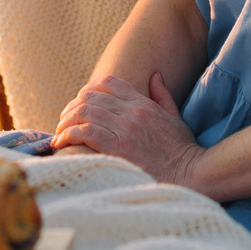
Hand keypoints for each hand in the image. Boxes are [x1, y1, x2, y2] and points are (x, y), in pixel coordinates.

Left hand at [50, 73, 206, 187]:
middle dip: (70, 108)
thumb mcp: (175, 117)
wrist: (192, 173)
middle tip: (62, 123)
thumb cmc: (183, 151)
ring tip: (58, 135)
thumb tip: (155, 76)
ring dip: (65, 123)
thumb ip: (162, 96)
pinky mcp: (119, 148)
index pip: (108, 83)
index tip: (78, 105)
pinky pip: (85, 132)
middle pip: (90, 97)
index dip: (87, 90)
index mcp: (143, 103)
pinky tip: (61, 143)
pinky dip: (68, 135)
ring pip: (84, 112)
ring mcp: (125, 128)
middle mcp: (132, 111)